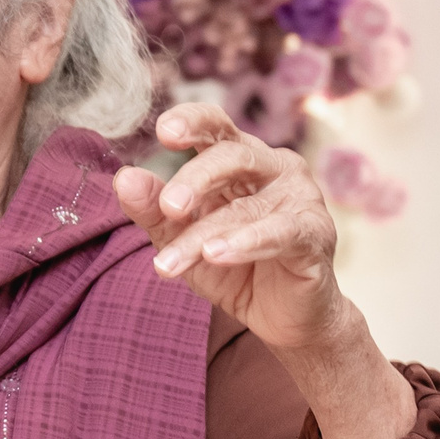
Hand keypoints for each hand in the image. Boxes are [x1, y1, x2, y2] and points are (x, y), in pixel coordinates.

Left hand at [113, 104, 415, 438]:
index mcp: (239, 159)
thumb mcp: (181, 238)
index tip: (163, 131)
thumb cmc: (232, 265)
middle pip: (233, 155)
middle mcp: (273, 168)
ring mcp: (299, 197)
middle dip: (195, 179)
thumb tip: (123, 178)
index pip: (216, 126)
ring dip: (203, 236)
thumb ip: (153, 210)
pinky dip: (246, 243)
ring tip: (169, 262)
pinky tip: (217, 254)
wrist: (281, 317)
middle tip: (168, 207)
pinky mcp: (315, 233)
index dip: (192, 121)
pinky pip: (280, 232)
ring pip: (245, 208)